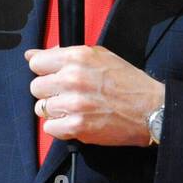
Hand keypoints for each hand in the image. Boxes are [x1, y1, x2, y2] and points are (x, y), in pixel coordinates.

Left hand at [25, 45, 163, 145]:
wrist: (151, 110)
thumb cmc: (128, 83)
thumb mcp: (99, 56)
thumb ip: (64, 54)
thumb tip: (32, 55)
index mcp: (78, 57)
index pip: (36, 63)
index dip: (44, 71)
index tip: (54, 77)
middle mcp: (73, 78)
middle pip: (36, 87)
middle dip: (49, 92)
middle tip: (68, 95)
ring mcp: (74, 103)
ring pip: (41, 109)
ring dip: (55, 111)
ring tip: (74, 109)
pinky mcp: (77, 127)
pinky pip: (50, 128)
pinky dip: (60, 128)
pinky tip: (76, 122)